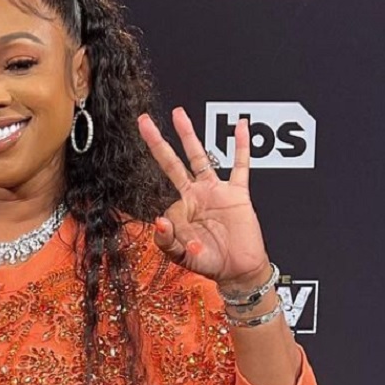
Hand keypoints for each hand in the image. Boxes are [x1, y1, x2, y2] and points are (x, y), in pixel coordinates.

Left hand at [137, 108, 271, 288]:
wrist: (239, 269)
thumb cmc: (210, 262)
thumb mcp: (183, 257)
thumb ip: (168, 242)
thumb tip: (160, 221)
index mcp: (179, 209)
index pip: (163, 200)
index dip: (168, 220)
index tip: (174, 233)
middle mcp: (195, 195)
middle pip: (172, 162)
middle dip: (157, 142)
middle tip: (144, 121)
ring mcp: (215, 191)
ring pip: (200, 156)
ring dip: (189, 135)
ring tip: (178, 114)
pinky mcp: (237, 193)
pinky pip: (240, 166)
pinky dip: (240, 146)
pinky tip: (239, 127)